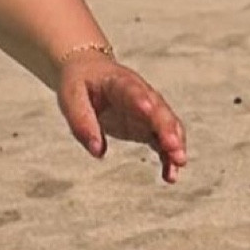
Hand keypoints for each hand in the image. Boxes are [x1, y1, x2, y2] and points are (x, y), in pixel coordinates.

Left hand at [57, 52, 186, 183]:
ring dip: (175, 145)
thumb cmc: (79, 84)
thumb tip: (97, 152)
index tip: (148, 109)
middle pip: (159, 111)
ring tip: (178, 163)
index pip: (132, 90)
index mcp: (120, 82)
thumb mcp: (71, 97)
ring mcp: (148, 112)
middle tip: (173, 147)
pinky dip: (168, 157)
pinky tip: (170, 177)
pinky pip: (162, 143)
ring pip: (168, 127)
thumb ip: (82, 122)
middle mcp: (142, 95)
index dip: (141, 99)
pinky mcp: (148, 126)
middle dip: (167, 129)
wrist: (88, 73)